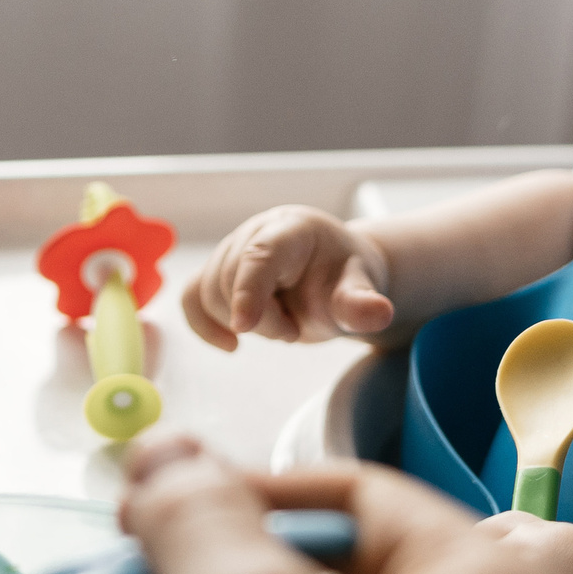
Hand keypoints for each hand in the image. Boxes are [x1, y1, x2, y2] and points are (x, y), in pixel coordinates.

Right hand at [181, 206, 393, 349]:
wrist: (335, 277)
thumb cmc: (345, 279)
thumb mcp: (360, 290)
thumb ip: (361, 303)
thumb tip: (379, 314)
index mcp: (292, 228)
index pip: (260, 254)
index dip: (249, 289)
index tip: (244, 327)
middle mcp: (255, 231)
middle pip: (232, 281)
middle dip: (263, 321)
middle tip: (296, 329)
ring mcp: (231, 251)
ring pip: (209, 294)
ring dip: (243, 323)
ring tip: (282, 324)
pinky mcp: (217, 274)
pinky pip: (192, 299)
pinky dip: (203, 325)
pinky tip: (231, 345)